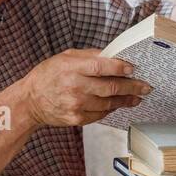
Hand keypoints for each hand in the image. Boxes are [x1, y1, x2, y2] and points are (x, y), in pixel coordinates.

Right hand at [20, 49, 151, 127]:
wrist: (30, 101)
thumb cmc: (48, 75)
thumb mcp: (65, 57)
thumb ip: (89, 56)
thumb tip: (114, 56)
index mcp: (71, 68)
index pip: (101, 66)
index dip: (120, 68)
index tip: (133, 68)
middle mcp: (74, 87)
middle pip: (111, 87)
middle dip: (132, 86)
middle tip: (145, 86)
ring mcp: (76, 105)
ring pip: (109, 103)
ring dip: (126, 100)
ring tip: (137, 97)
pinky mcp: (76, 119)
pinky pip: (101, 114)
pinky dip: (111, 109)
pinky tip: (118, 104)